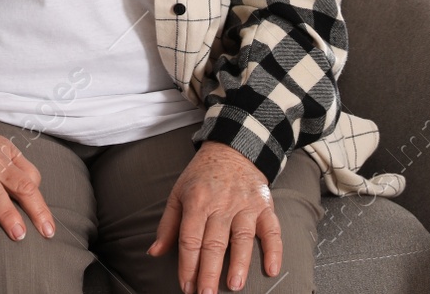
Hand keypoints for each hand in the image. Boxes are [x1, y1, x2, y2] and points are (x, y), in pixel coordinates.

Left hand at [149, 142, 281, 293]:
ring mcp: (245, 204)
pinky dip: (274, 250)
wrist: (233, 149)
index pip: (190, 238)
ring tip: (234, 286)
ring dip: (239, 263)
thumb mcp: (179, 193)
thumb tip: (154, 252)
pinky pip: (272, 229)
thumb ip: (168, 225)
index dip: (187, 264)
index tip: (186, 286)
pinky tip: (271, 269)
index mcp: (197, 200)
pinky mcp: (264, 205)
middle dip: (209, 271)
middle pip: (214, 241)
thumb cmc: (202, 176)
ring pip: (242, 237)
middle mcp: (221, 203)